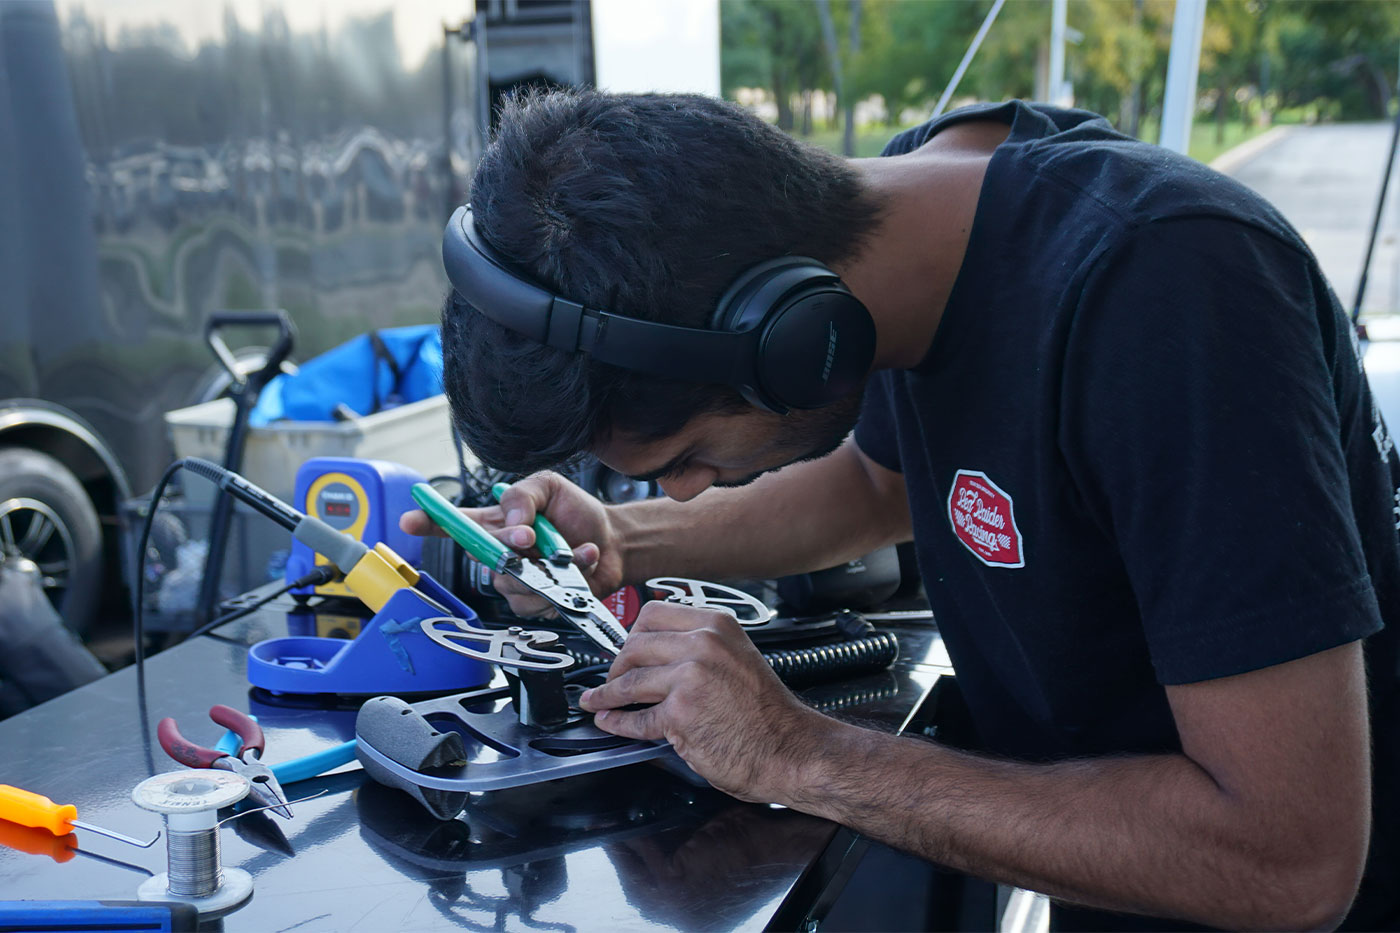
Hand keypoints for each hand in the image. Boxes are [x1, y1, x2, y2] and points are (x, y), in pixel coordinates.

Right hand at [398, 471, 623, 617]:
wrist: (613, 541)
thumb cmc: (576, 513)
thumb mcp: (549, 487)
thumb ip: (523, 495)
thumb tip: (511, 519)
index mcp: (496, 522)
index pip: (454, 525)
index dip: (428, 524)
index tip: (409, 520)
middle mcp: (501, 553)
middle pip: (483, 557)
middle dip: (507, 546)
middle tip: (530, 535)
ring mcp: (517, 580)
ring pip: (510, 584)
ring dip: (546, 565)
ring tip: (570, 549)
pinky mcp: (538, 602)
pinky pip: (539, 600)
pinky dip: (568, 579)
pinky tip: (582, 563)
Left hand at [578, 601, 827, 803]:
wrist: (791, 749)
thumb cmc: (767, 713)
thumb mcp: (737, 659)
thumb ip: (700, 650)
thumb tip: (656, 657)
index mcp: (715, 625)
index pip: (653, 615)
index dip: (631, 635)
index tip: (622, 650)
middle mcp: (702, 644)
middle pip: (634, 645)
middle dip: (615, 666)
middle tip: (610, 680)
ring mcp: (690, 677)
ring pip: (630, 681)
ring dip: (607, 694)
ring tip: (598, 701)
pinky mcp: (680, 713)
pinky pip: (637, 718)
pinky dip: (618, 723)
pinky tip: (612, 723)